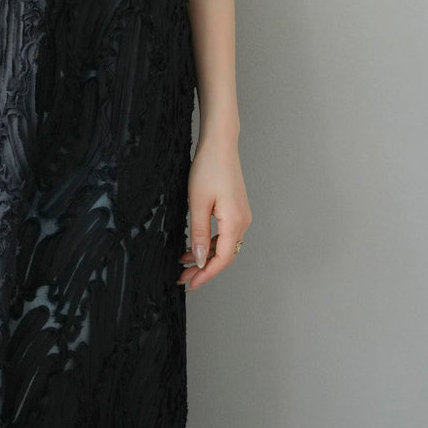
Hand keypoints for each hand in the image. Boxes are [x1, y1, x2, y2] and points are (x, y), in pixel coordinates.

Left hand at [178, 135, 251, 290]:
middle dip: (204, 268)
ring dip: (205, 255)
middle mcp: (243, 221)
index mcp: (235, 222)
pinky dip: (210, 242)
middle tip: (184, 277)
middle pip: (225, 255)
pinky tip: (195, 244)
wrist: (220, 144)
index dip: (206, 274)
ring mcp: (241, 215)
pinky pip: (224, 233)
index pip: (222, 259)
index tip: (190, 283)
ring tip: (184, 260)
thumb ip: (198, 233)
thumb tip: (199, 259)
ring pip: (224, 245)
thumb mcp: (197, 203)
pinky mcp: (236, 209)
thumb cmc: (209, 168)